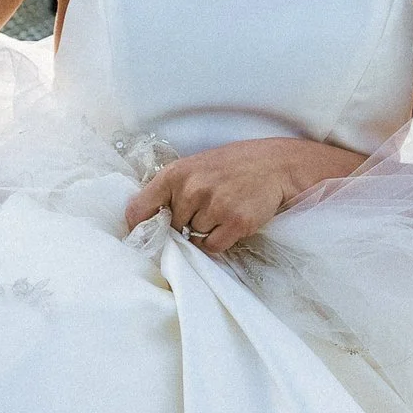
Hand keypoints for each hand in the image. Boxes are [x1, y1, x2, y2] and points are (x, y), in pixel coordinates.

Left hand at [122, 137, 365, 254]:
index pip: (139, 207)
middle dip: (185, 224)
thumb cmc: (232, 166)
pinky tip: (231, 222)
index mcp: (175, 173)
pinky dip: (220, 240)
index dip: (137, 225)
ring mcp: (214, 206)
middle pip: (172, 227)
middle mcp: (191, 189)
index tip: (140, 233)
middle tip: (206, 208)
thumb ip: (171, 188)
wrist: (275, 165)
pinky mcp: (235, 222)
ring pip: (194, 238)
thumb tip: (144, 219)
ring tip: (223, 210)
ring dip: (206, 231)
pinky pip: (213, 247)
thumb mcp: (196, 166)